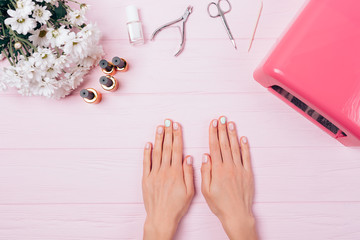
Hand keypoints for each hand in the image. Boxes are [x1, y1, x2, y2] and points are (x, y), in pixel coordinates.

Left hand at [142, 120, 193, 239]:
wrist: (161, 217)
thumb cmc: (177, 206)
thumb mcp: (190, 191)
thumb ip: (189, 173)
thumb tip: (189, 157)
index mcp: (176, 172)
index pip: (177, 150)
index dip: (177, 136)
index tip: (177, 126)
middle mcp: (165, 170)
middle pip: (167, 148)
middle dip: (168, 133)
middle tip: (168, 121)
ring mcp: (154, 174)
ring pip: (157, 152)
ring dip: (158, 139)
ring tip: (160, 127)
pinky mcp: (146, 179)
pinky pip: (146, 163)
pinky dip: (147, 153)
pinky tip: (148, 143)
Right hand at [201, 116, 257, 239]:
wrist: (237, 214)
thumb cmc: (219, 204)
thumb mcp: (206, 190)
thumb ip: (205, 172)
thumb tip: (205, 156)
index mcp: (217, 170)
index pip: (214, 147)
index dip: (213, 134)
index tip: (213, 123)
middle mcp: (229, 167)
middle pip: (225, 144)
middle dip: (222, 130)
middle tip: (222, 118)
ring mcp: (239, 169)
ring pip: (235, 148)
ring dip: (233, 135)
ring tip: (231, 123)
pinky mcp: (247, 174)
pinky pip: (246, 157)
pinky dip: (245, 147)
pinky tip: (243, 138)